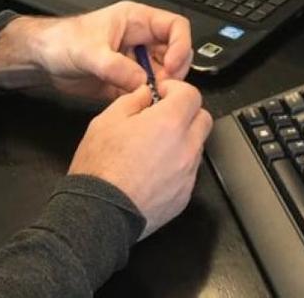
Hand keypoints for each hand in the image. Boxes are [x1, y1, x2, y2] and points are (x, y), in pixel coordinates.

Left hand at [0, 2, 192, 100]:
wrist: (41, 59)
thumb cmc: (62, 41)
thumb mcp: (90, 51)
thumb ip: (116, 67)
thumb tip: (142, 83)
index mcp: (137, 21)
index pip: (175, 27)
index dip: (180, 45)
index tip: (173, 66)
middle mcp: (140, 39)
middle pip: (174, 53)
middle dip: (174, 71)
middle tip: (164, 87)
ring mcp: (134, 60)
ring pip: (163, 74)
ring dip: (161, 87)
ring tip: (151, 97)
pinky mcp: (126, 80)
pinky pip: (146, 90)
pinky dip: (146, 99)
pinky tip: (139, 104)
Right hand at [69, 79, 212, 237]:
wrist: (99, 214)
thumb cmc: (100, 168)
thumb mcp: (106, 120)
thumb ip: (132, 100)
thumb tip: (146, 94)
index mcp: (169, 123)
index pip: (192, 95)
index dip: (177, 90)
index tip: (163, 94)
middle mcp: (186, 148)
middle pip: (203, 119)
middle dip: (187, 112)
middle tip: (164, 116)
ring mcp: (188, 175)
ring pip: (197, 147)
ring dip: (183, 140)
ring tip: (155, 146)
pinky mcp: (184, 197)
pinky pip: (189, 173)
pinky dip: (177, 166)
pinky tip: (154, 171)